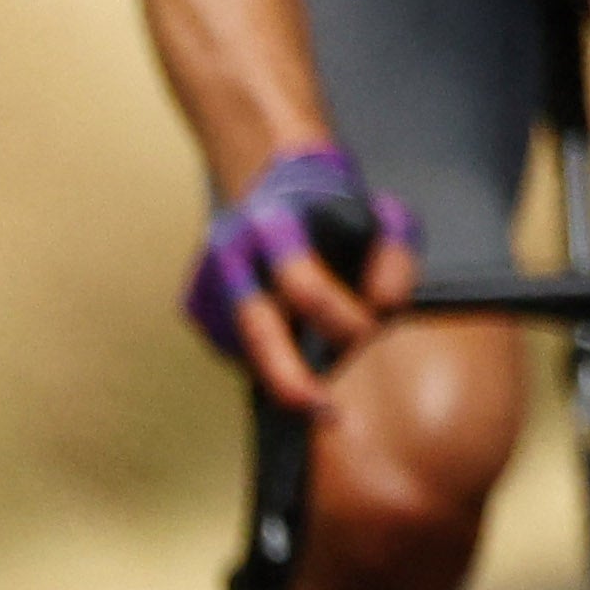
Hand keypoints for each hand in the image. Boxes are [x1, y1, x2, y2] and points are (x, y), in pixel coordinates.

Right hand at [183, 144, 417, 412]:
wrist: (275, 177)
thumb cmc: (339, 207)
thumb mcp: (384, 216)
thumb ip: (396, 259)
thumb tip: (385, 309)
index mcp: (275, 222)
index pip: (305, 288)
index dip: (341, 320)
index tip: (371, 332)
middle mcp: (230, 251)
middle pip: (257, 332)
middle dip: (291, 381)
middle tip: (326, 412)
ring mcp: (205, 279)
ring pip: (246, 348)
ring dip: (285, 365)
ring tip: (317, 363)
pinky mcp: (193, 304)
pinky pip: (232, 348)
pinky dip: (265, 355)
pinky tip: (290, 339)